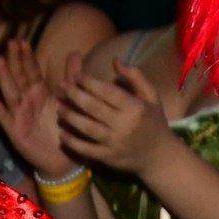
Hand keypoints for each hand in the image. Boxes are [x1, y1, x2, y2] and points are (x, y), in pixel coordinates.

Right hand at [0, 39, 76, 179]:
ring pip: (9, 92)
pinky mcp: (14, 130)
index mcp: (39, 93)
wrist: (62, 160)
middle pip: (18, 77)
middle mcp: (27, 101)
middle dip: (14, 60)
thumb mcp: (69, 102)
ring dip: (4, 77)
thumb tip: (75, 53)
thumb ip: (72, 78)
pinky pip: (3, 116)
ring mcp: (18, 114)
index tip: (22, 41)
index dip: (26, 56)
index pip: (31, 71)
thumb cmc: (64, 130)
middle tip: (10, 43)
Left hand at [59, 60, 174, 176]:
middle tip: (61, 87)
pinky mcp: (108, 158)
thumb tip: (115, 61)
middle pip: (93, 107)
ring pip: (87, 128)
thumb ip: (135, 76)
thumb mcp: (151, 96)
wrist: (159, 156)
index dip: (89, 82)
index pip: (107, 92)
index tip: (76, 75)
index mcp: (135, 108)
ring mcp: (115, 143)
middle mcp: (124, 125)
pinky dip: (73, 142)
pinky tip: (62, 134)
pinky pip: (86, 150)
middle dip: (75, 95)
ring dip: (70, 116)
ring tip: (58, 107)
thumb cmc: (153, 122)